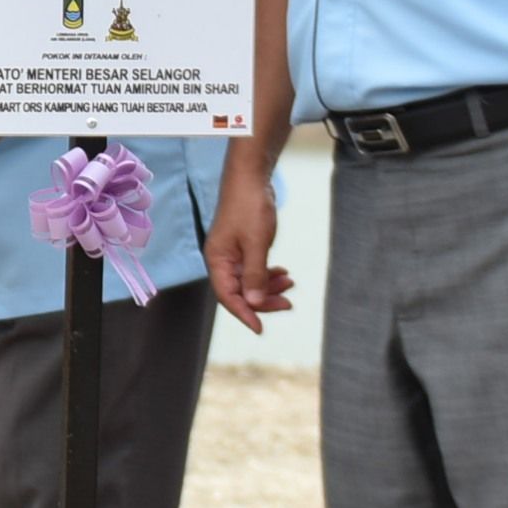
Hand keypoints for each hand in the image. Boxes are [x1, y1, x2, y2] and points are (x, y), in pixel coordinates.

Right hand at [204, 169, 292, 334]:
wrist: (250, 179)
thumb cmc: (249, 208)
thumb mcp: (256, 243)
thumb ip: (255, 274)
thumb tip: (255, 303)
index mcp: (217, 260)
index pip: (228, 296)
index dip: (244, 313)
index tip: (260, 328)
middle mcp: (222, 260)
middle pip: (239, 291)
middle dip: (263, 301)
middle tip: (288, 305)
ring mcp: (232, 253)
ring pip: (249, 281)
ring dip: (269, 287)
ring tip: (291, 285)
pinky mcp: (243, 246)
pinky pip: (254, 269)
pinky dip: (268, 274)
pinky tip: (283, 274)